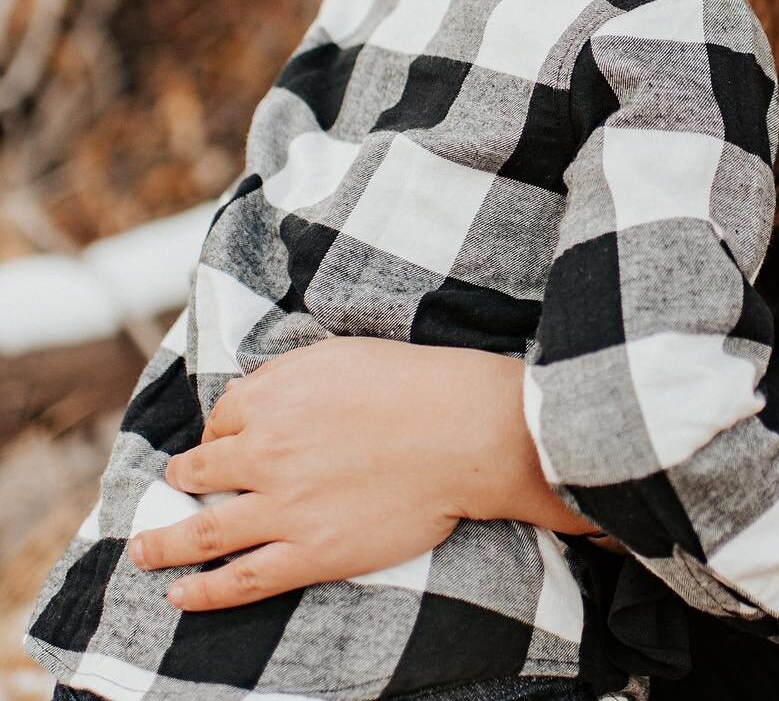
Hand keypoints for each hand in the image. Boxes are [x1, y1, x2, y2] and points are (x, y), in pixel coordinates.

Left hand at [128, 337, 592, 609]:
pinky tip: (181, 596)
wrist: (464, 431)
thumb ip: (287, 375)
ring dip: (163, 542)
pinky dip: (203, 592)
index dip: (220, 431)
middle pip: (200, 470)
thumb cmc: (412, 384)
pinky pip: (241, 580)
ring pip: (202, 532)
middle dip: (182, 478)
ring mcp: (284, 508)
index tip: (224, 440)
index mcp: (272, 399)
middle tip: (173, 486)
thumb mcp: (340, 354)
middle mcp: (266, 452)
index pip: (222, 419)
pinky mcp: (311, 553)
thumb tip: (253, 395)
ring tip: (144, 549)